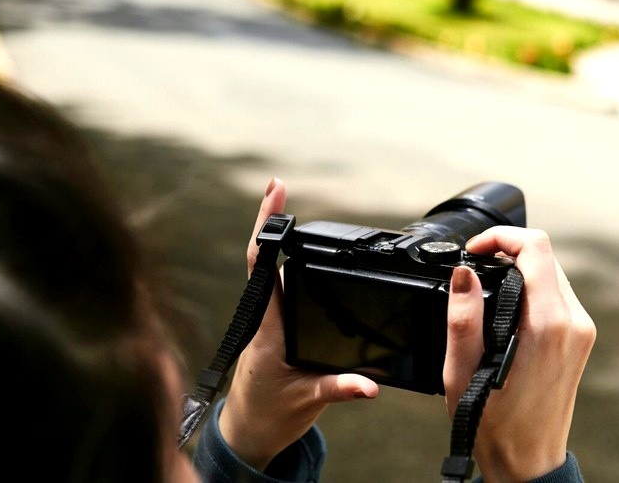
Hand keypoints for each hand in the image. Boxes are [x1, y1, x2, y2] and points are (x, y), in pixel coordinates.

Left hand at [218, 178, 378, 470]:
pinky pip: (280, 289)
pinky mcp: (275, 327)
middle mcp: (266, 316)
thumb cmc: (271, 414)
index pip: (262, 265)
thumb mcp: (307, 400)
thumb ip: (339, 389)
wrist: (250, 432)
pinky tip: (298, 250)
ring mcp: (269, 320)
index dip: (266, 227)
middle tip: (277, 186)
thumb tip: (369, 387)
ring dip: (278, 242)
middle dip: (269, 223)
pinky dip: (287, 265)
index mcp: (269, 327)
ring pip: (272, 274)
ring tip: (282, 206)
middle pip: (263, 259)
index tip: (274, 192)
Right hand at [443, 226, 596, 481]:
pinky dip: (530, 289)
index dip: (501, 237)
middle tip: (472, 265)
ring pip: (552, 273)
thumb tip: (464, 272)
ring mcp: (582, 330)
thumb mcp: (463, 371)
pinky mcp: (581, 337)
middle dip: (508, 251)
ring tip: (483, 286)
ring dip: (519, 269)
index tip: (473, 250)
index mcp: (549, 324)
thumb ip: (463, 317)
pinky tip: (504, 306)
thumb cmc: (496, 424)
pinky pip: (557, 295)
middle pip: (546, 257)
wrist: (529, 460)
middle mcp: (574, 322)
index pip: (536, 249)